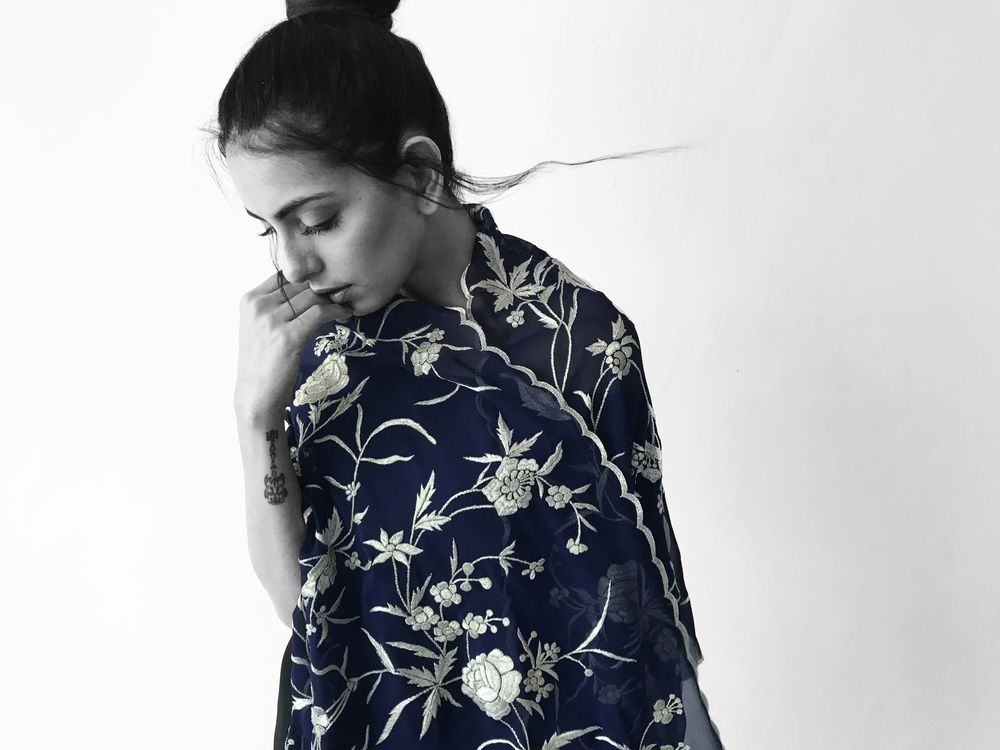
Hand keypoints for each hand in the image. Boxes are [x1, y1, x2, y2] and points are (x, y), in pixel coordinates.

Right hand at [233, 272, 350, 419]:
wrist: (256, 396)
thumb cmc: (262, 364)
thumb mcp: (260, 328)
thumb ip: (276, 307)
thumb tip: (307, 290)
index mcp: (249, 300)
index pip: (285, 276)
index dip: (308, 279)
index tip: (325, 287)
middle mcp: (258, 306)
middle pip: (300, 284)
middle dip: (323, 289)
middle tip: (340, 296)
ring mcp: (271, 320)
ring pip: (312, 296)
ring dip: (333, 300)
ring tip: (343, 307)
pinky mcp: (288, 336)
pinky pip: (320, 313)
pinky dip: (336, 311)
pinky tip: (344, 315)